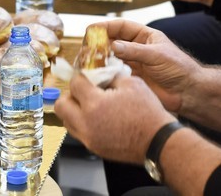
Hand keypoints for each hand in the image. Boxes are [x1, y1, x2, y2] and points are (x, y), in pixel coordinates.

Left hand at [56, 74, 174, 163]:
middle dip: (70, 95)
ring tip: (89, 106)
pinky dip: (82, 124)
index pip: (74, 84)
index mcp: (95, 104)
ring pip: (66, 121)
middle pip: (61, 105)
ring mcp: (89, 138)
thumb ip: (110, 76)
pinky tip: (97, 119)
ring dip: (73, 111)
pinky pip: (78, 133)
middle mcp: (86, 123)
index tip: (87, 77)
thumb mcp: (132, 83)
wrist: (158, 141)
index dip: (81, 77)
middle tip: (83, 92)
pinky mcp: (94, 148)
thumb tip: (100, 73)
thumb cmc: (148, 113)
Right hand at [93, 20, 201, 112]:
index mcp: (145, 36)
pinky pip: (114, 73)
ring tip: (88, 61)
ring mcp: (133, 63)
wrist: (189, 93)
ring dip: (100, 58)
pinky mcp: (131, 78)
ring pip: (111, 57)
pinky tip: (97, 74)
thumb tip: (113, 46)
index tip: (92, 29)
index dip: (106, 26)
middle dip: (99, 42)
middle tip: (86, 47)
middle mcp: (136, 48)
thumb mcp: (157, 55)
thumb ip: (135, 51)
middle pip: (113, 41)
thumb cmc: (179, 69)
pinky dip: (105, 72)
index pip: (122, 26)